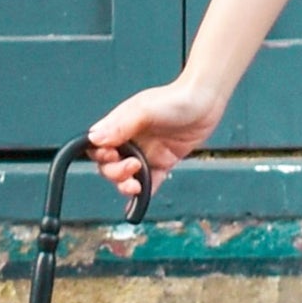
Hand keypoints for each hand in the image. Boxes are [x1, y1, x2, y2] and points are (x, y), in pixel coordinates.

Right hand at [85, 80, 224, 201]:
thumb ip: (119, 126)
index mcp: (120, 126)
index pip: (98, 148)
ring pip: (127, 177)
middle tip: (131, 167)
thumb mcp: (144, 110)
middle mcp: (130, 141)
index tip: (112, 157)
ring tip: (136, 185)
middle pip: (110, 166)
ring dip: (126, 185)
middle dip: (115, 173)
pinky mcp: (164, 162)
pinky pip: (151, 182)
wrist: (206, 101)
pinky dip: (144, 195)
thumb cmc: (175, 98)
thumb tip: (95, 138)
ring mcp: (147, 153)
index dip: (100, 157)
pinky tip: (138, 204)